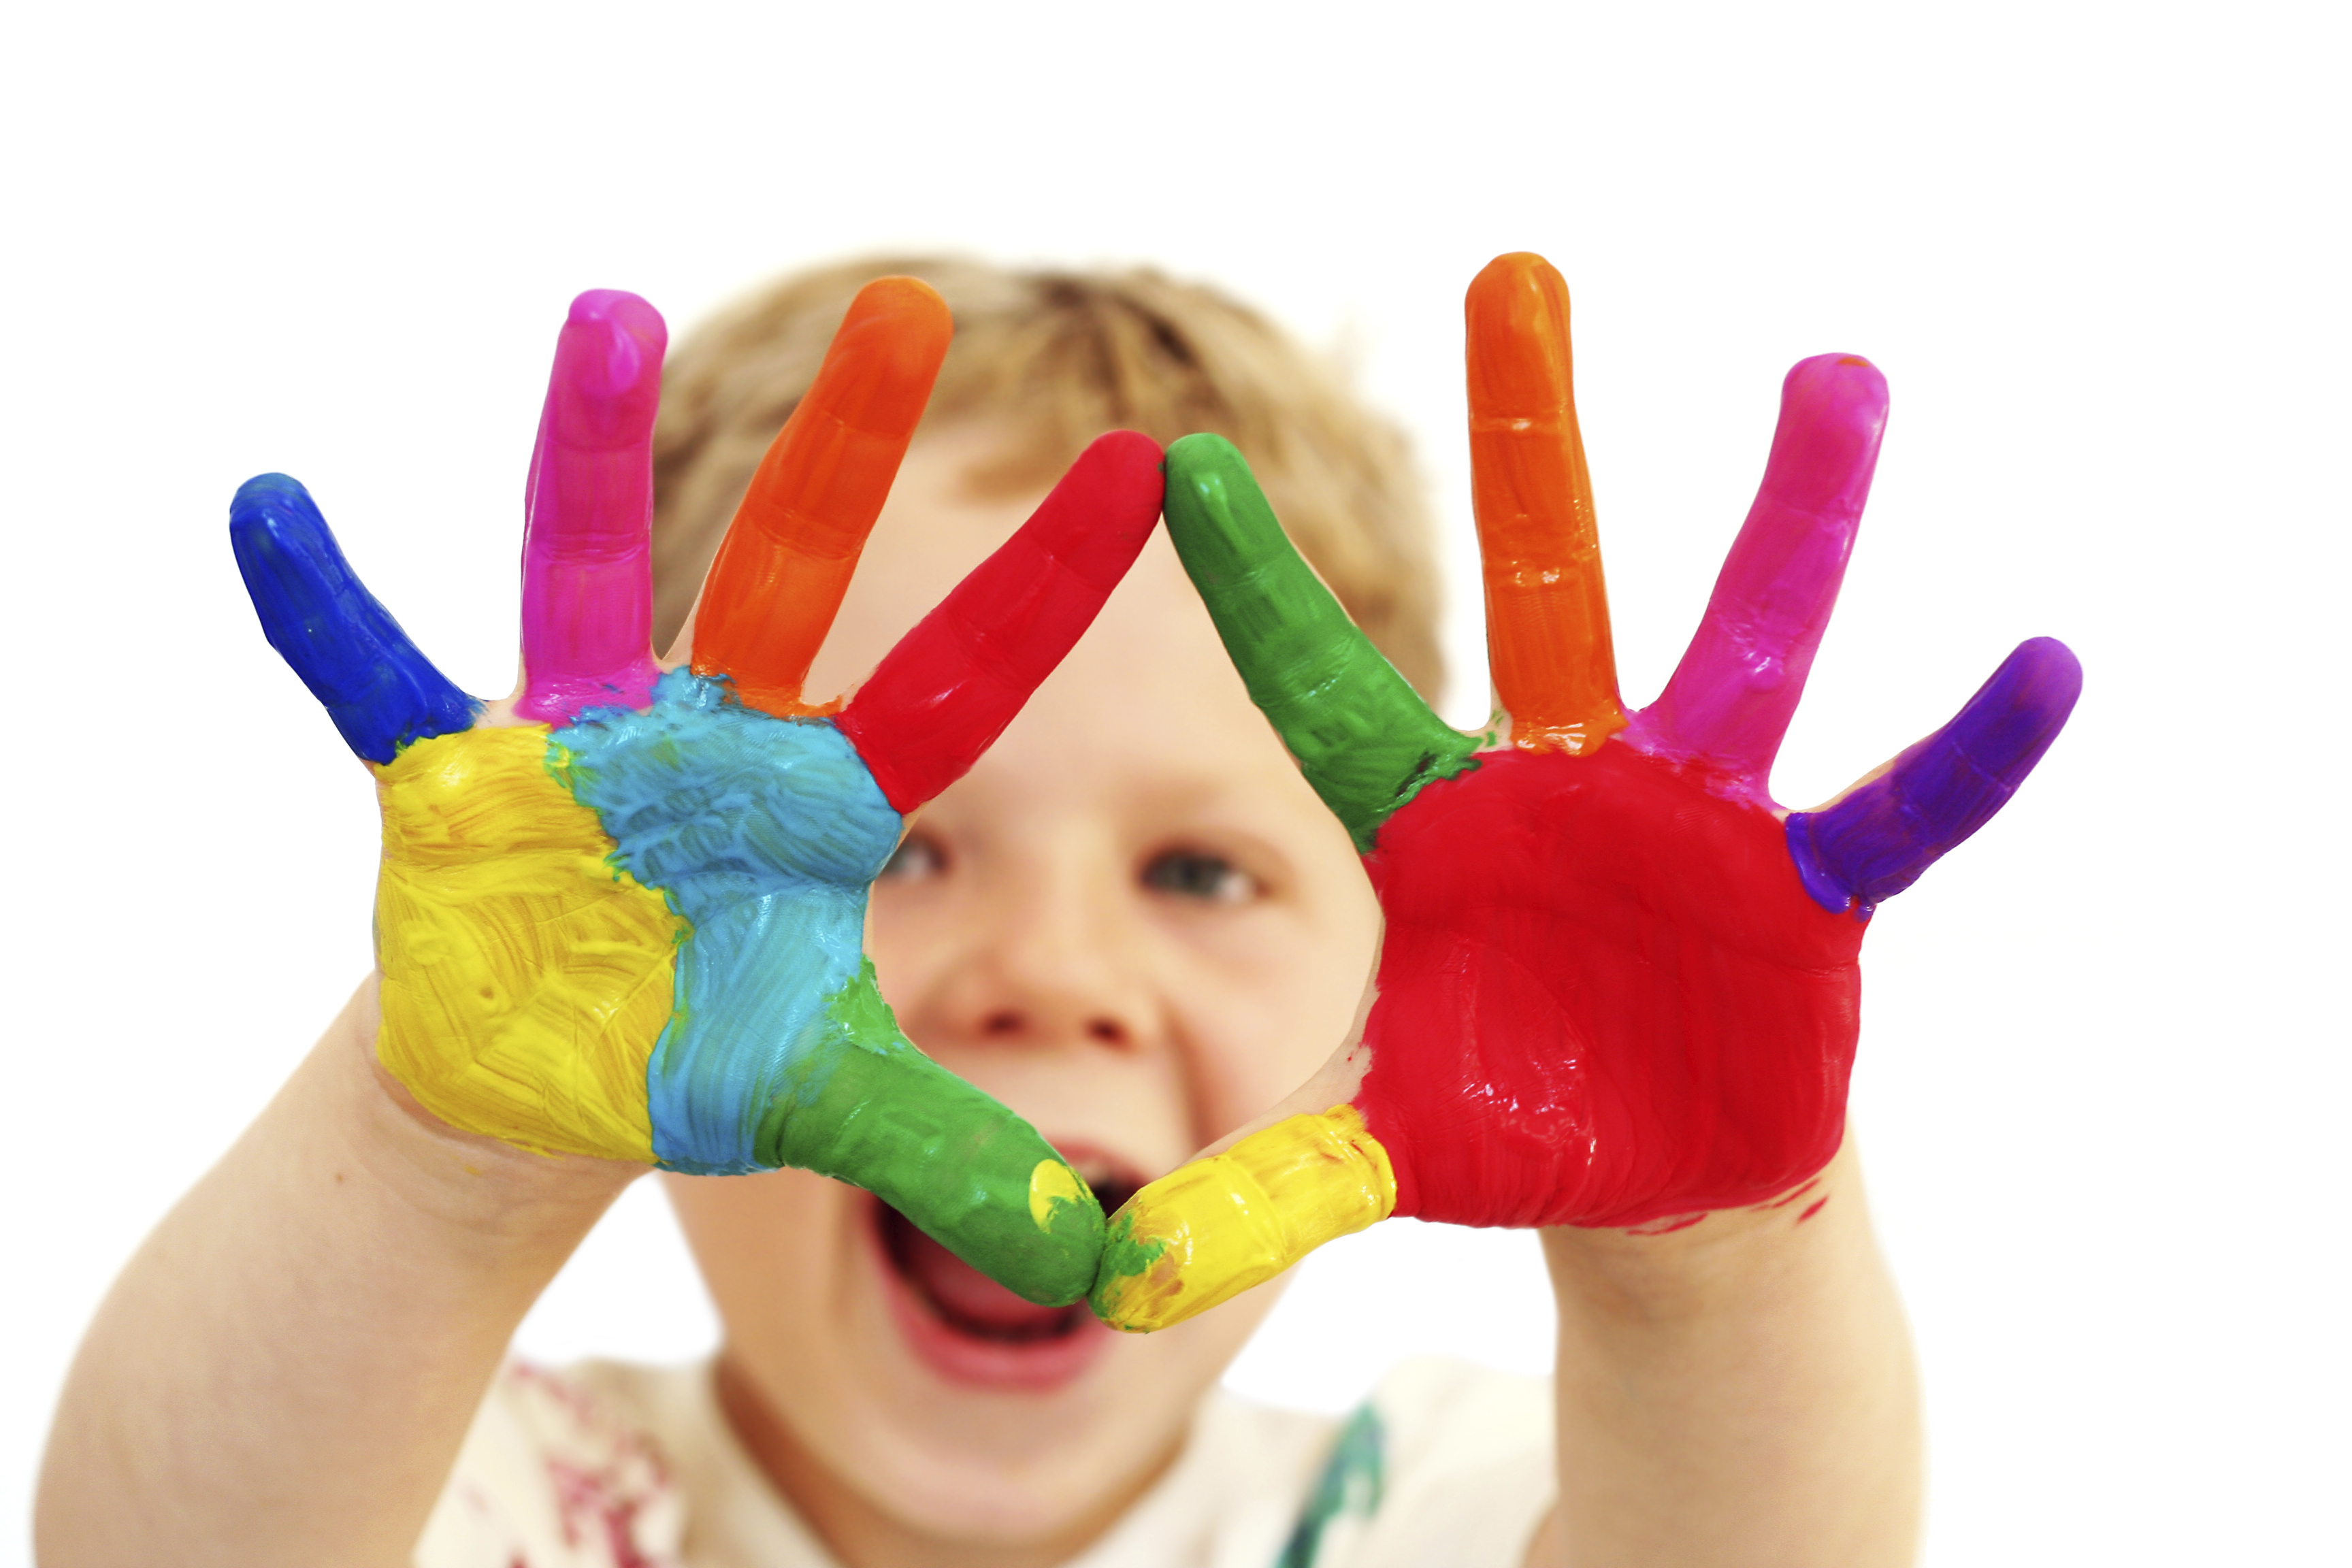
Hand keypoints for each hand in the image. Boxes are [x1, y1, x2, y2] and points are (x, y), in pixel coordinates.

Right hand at [231, 280, 1164, 1303]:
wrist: (536, 1080)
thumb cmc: (690, 1059)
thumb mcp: (827, 1106)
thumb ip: (954, 1157)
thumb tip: (1096, 1255)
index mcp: (820, 799)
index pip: (965, 684)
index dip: (1049, 587)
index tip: (1148, 473)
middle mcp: (711, 736)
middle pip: (793, 576)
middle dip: (847, 454)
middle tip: (912, 308)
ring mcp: (581, 742)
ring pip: (584, 571)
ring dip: (588, 453)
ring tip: (604, 317)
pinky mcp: (456, 778)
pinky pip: (374, 677)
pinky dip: (323, 608)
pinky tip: (265, 512)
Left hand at [1092, 252, 2079, 1329]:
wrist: (1655, 1165)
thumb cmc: (1511, 1126)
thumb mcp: (1382, 1156)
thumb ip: (1264, 1194)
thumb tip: (1115, 1280)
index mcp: (1441, 825)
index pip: (1328, 695)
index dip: (1262, 593)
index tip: (1181, 468)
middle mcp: (1567, 784)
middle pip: (1547, 590)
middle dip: (1531, 441)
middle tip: (1514, 272)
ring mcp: (1695, 818)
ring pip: (1745, 644)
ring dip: (1794, 519)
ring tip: (1841, 380)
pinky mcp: (1805, 886)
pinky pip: (1896, 812)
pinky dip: (1965, 758)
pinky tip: (2043, 669)